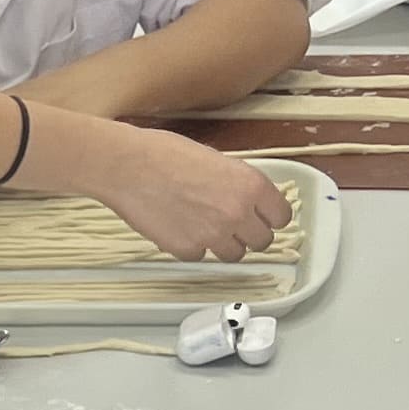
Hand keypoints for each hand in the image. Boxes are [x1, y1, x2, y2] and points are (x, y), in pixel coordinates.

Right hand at [89, 127, 289, 261]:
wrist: (126, 166)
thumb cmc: (164, 153)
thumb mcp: (217, 159)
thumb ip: (238, 184)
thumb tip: (245, 201)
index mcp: (251, 185)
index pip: (281, 217)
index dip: (269, 217)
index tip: (261, 218)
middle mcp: (238, 213)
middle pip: (262, 241)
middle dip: (248, 234)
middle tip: (231, 225)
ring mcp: (212, 235)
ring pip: (233, 254)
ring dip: (223, 244)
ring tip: (203, 227)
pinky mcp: (186, 249)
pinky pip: (199, 256)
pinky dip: (191, 246)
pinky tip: (177, 227)